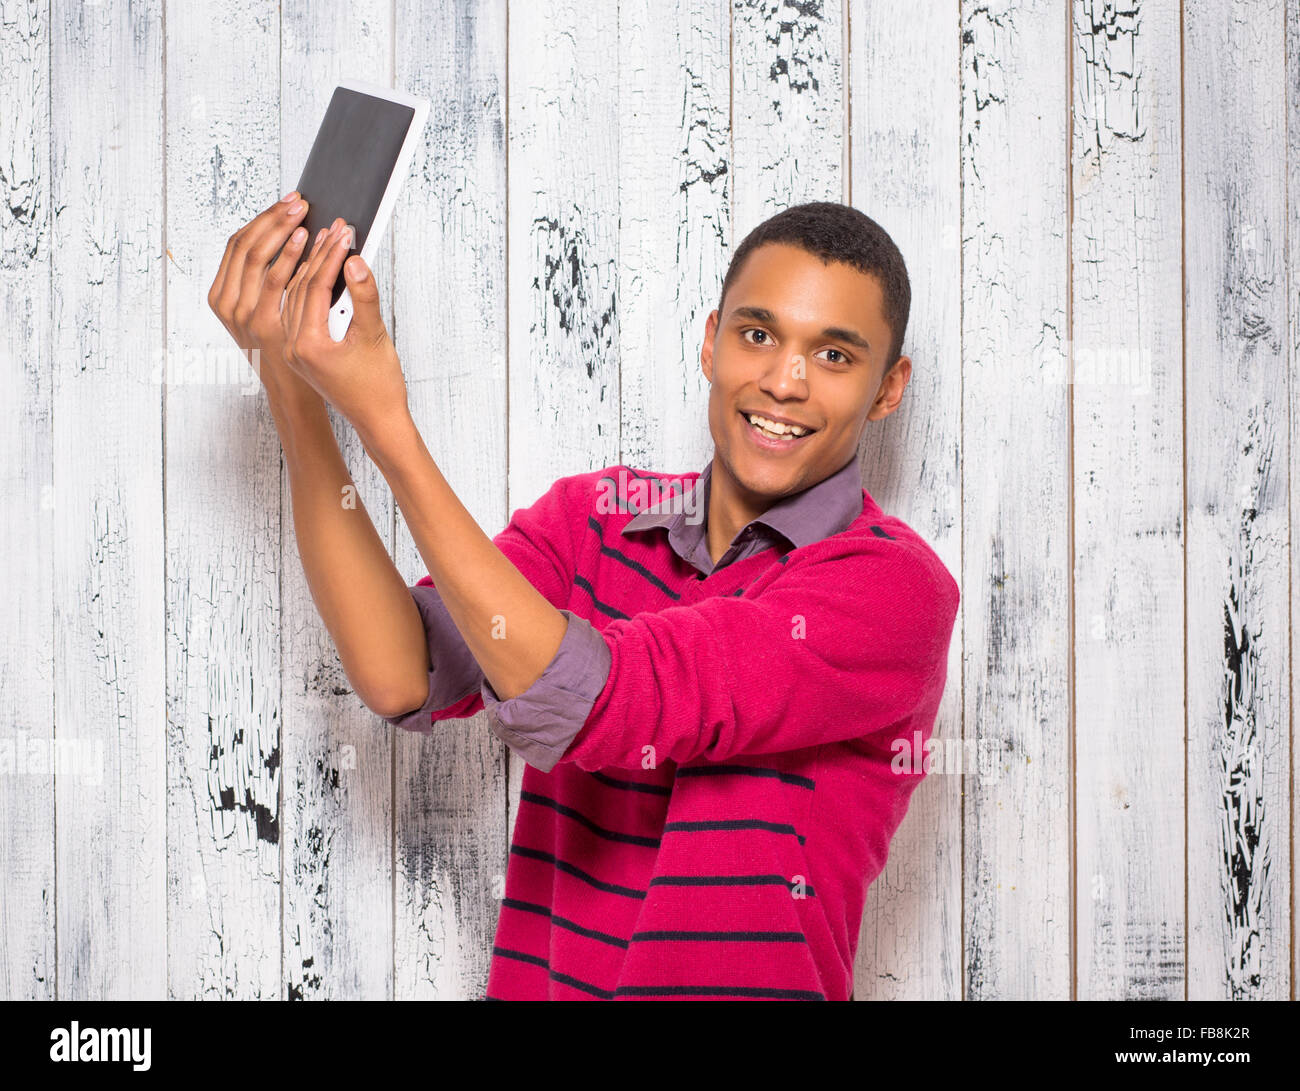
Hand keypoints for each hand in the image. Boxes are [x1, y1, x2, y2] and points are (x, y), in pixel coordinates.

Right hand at [207, 191, 317, 398]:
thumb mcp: (267, 312)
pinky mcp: (263, 324)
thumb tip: (286, 238)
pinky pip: (277, 280)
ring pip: (258, 257)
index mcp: (223, 295)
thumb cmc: (287, 348)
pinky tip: (307, 240)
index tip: (285, 200)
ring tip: (304, 212)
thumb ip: (268, 282)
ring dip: (282, 230)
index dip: (262, 218)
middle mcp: (226, 303)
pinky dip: (291, 256)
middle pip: (245, 244)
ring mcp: (242, 314)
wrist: (294, 391)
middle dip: (272, 217)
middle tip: (297, 200)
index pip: (237, 243)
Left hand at [280, 219, 411, 442]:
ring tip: (323, 240)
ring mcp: (294, 350)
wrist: (378, 420)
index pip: (313, 287)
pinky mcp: (301, 351)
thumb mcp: (375, 336)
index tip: (343, 232)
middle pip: (298, 288)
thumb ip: (364, 296)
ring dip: (309, 267)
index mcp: (307, 346)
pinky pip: (297, 310)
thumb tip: (355, 261)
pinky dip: (307, 287)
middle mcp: (293, 348)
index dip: (330, 256)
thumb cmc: (379, 386)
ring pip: (293, 297)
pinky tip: (319, 270)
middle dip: (317, 255)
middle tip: (333, 228)